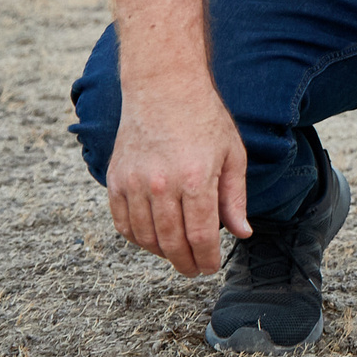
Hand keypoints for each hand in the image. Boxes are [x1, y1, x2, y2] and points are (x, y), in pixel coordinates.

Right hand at [106, 81, 250, 275]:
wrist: (163, 87)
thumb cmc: (204, 119)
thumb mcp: (233, 154)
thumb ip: (234, 197)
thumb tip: (241, 233)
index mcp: (196, 179)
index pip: (201, 237)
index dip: (206, 259)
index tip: (210, 267)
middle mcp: (162, 185)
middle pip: (171, 244)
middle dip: (185, 264)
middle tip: (194, 270)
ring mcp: (135, 183)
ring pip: (145, 238)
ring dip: (162, 254)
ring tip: (176, 255)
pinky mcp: (116, 179)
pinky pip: (123, 223)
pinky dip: (137, 238)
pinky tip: (152, 239)